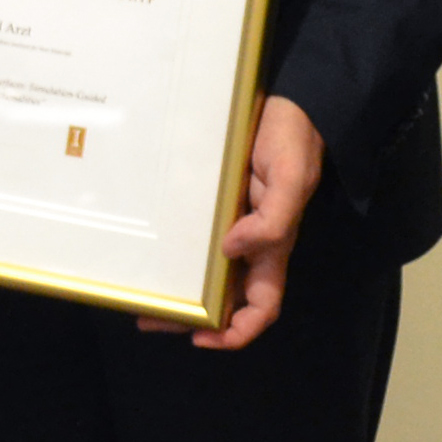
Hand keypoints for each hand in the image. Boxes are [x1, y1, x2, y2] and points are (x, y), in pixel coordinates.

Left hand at [148, 93, 320, 351]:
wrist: (293, 104)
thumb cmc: (297, 141)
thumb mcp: (291, 180)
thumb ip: (270, 221)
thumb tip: (231, 250)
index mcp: (275, 246)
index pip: (263, 306)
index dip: (238, 331)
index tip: (202, 337)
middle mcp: (254, 241)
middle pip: (227, 295)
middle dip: (194, 316)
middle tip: (151, 320)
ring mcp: (237, 221)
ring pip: (209, 270)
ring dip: (181, 287)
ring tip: (145, 296)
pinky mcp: (221, 200)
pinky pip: (199, 235)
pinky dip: (179, 250)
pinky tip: (155, 248)